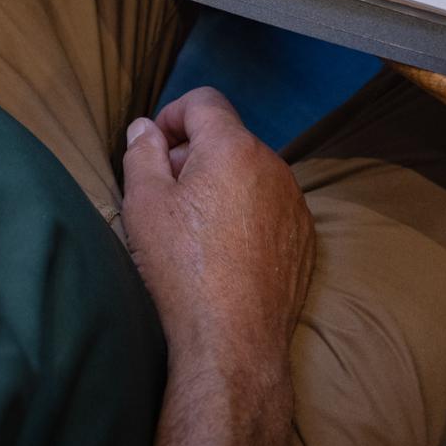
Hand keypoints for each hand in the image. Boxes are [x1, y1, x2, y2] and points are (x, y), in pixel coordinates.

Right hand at [121, 87, 313, 373]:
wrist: (233, 343)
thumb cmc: (182, 271)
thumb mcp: (143, 205)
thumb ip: (141, 153)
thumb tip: (145, 128)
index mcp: (233, 148)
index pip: (204, 102)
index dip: (173, 115)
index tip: (155, 147)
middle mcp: (273, 166)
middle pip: (227, 138)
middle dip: (194, 154)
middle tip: (166, 194)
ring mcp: (294, 203)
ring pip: (250, 173)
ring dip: (222, 184)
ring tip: (194, 229)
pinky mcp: (304, 238)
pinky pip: (271, 206)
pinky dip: (247, 213)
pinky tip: (224, 251)